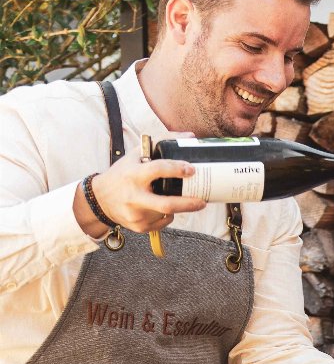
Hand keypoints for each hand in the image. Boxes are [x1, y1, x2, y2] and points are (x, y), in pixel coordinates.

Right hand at [78, 141, 205, 236]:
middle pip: (167, 204)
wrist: (99, 199)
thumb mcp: (135, 155)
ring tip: (173, 199)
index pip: (158, 169)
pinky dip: (167, 215)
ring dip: (176, 207)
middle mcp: (134, 196)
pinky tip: (159, 208)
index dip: (177, 169)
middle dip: (189, 204)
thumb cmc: (122, 174)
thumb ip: (161, 143)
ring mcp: (136, 214)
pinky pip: (163, 222)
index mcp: (134, 175)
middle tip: (203, 202)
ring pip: (168, 213)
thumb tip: (190, 136)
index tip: (192, 170)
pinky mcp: (140, 227)